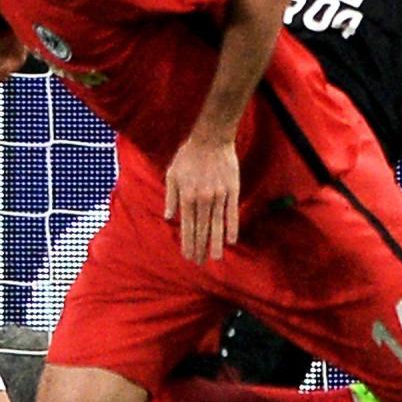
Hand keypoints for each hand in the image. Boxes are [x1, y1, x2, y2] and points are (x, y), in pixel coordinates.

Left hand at [164, 135, 239, 263]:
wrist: (211, 139)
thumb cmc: (188, 156)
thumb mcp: (172, 174)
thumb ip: (171, 197)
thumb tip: (169, 218)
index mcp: (186, 197)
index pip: (187, 226)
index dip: (188, 243)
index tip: (188, 256)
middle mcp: (202, 200)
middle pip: (202, 229)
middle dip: (200, 247)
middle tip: (199, 262)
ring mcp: (219, 196)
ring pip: (217, 225)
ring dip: (216, 243)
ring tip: (215, 258)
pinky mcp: (232, 190)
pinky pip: (232, 213)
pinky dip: (232, 227)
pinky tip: (232, 241)